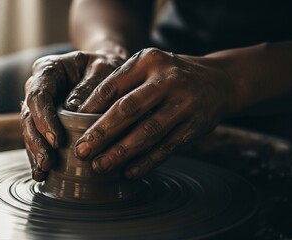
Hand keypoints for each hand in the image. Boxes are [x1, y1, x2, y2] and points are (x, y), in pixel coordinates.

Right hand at [21, 51, 124, 180]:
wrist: (104, 68)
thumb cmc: (105, 67)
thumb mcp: (104, 69)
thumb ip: (90, 87)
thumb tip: (74, 111)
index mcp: (48, 70)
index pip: (39, 95)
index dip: (45, 119)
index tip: (58, 140)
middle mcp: (37, 87)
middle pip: (29, 116)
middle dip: (37, 141)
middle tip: (47, 162)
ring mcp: (38, 106)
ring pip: (30, 130)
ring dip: (35, 152)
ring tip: (42, 171)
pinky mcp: (45, 121)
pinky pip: (38, 138)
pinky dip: (39, 155)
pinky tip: (42, 174)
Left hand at [74, 48, 235, 178]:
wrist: (220, 80)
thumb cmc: (170, 76)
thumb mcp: (147, 68)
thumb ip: (121, 85)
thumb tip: (83, 115)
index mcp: (148, 60)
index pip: (113, 85)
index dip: (90, 107)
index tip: (72, 125)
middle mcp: (167, 79)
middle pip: (128, 109)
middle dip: (102, 133)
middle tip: (81, 151)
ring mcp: (184, 103)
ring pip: (148, 132)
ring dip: (122, 152)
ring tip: (100, 166)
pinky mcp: (196, 125)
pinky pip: (167, 147)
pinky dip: (147, 162)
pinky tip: (129, 172)